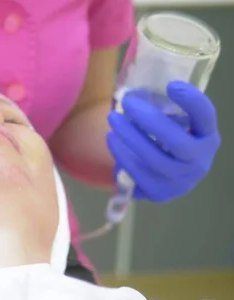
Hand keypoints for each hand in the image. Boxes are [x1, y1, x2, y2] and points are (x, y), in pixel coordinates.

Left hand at [107, 81, 220, 201]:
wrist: (168, 176)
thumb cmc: (169, 140)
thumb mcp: (176, 123)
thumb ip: (164, 108)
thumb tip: (134, 90)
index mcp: (207, 137)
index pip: (206, 118)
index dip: (192, 101)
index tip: (171, 85)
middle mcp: (199, 161)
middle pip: (176, 141)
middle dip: (149, 119)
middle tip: (127, 102)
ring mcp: (181, 181)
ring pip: (154, 160)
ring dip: (129, 137)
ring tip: (113, 119)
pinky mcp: (160, 193)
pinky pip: (138, 175)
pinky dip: (122, 155)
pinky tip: (112, 139)